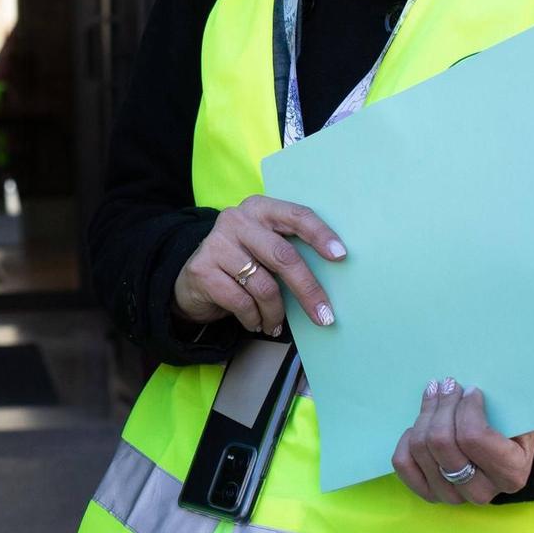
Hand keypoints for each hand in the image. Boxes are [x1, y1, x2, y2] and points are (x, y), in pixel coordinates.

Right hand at [172, 195, 343, 335]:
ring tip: (275, 323)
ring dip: (275, 313)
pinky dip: (254, 319)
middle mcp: (237, 220)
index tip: (341, 256)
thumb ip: (288, 249)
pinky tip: (255, 322)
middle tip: (325, 316)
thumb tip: (333, 273)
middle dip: (308, 290)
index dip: (320, 235)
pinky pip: (241, 302)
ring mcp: (217, 243)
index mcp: (260, 209)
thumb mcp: (263, 247)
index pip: (296, 215)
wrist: (192, 281)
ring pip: (264, 285)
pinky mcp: (203, 269)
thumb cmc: (241, 264)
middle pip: (283, 256)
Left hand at [391, 379, 533, 504]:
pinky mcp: (430, 493)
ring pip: (421, 449)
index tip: (470, 389)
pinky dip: (407, 440)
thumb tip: (469, 388)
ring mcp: (453, 496)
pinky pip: (404, 464)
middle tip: (447, 384)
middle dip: (442, 405)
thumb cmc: (514, 427)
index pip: (473, 437)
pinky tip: (421, 425)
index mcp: (511, 473)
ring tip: (433, 394)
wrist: (508, 452)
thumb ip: (502, 403)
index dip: (466, 407)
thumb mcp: (520, 413)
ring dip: (425, 415)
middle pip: (442, 442)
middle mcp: (482, 491)